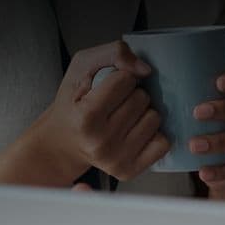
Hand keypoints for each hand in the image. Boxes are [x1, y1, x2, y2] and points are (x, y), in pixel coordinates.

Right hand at [33, 41, 171, 180]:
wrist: (62, 141)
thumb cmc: (73, 102)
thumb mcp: (82, 67)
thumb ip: (113, 53)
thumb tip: (146, 70)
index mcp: (86, 118)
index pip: (126, 80)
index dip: (119, 77)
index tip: (106, 87)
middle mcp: (101, 143)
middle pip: (142, 99)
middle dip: (131, 95)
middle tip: (113, 104)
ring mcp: (116, 160)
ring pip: (155, 118)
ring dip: (142, 113)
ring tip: (122, 117)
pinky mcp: (128, 171)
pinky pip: (162, 142)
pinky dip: (152, 133)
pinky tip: (134, 131)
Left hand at [191, 69, 224, 202]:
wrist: (219, 162)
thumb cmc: (200, 121)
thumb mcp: (196, 102)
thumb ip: (180, 87)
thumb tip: (143, 71)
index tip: (219, 82)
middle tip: (197, 112)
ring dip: (219, 141)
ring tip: (194, 145)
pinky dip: (220, 171)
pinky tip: (203, 172)